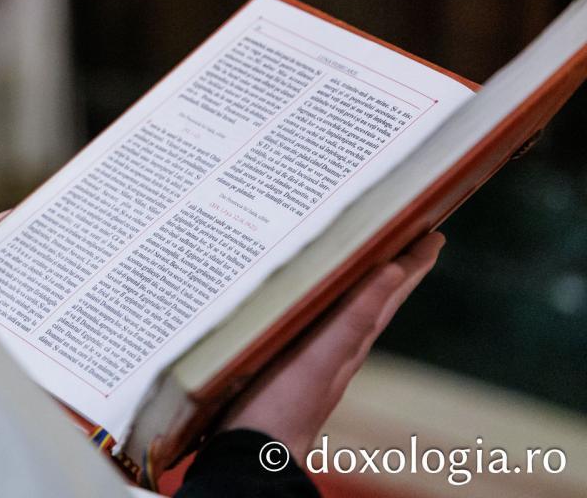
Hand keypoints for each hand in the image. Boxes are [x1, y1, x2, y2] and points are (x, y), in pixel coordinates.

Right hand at [219, 231, 445, 458]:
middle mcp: (335, 345)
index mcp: (350, 340)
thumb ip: (355, 317)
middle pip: (372, 298)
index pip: (390, 292)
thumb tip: (394, 270)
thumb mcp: (324, 357)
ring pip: (343, 308)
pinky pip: (309, 320)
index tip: (435, 234)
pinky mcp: (283, 360)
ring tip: (366, 256)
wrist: (250, 451)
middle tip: (412, 234)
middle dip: (392, 265)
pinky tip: (304, 299)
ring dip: (357, 280)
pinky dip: (316, 302)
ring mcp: (310, 354)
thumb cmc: (285, 406)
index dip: (412, 264)